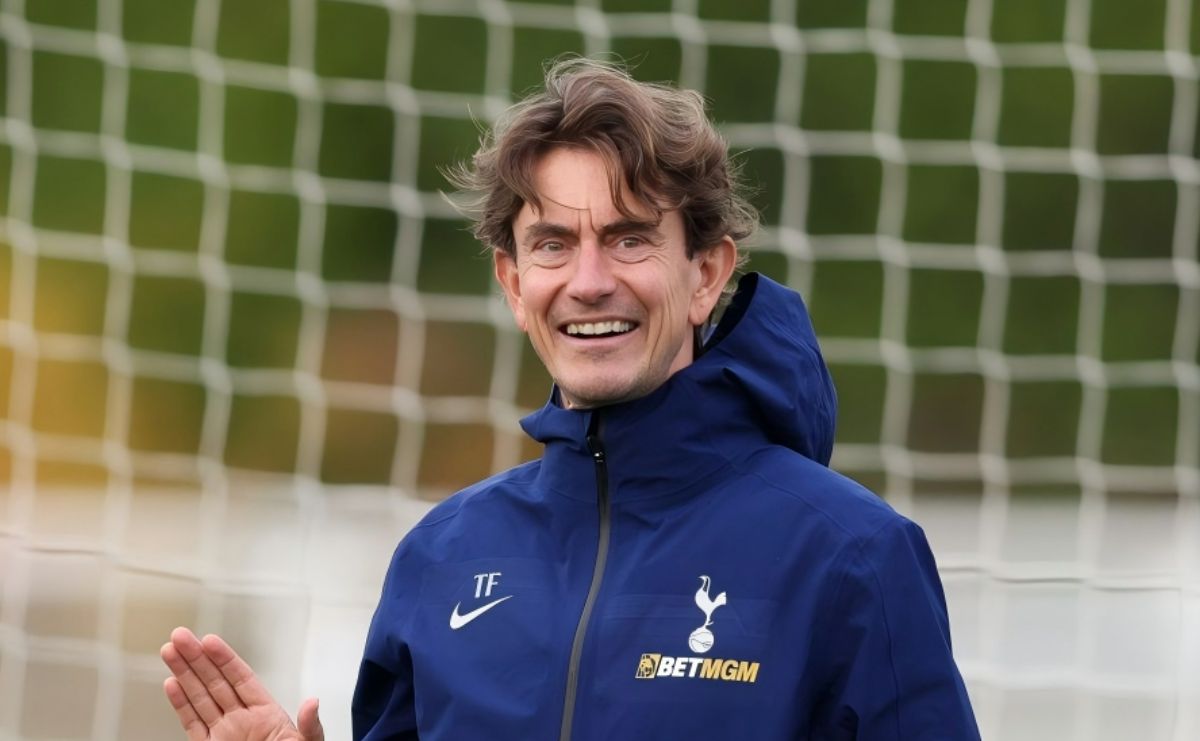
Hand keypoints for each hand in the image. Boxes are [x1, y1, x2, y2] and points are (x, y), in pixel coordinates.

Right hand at [161, 627, 323, 740]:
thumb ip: (309, 725)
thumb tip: (312, 702)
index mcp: (267, 713)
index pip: (241, 678)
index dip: (225, 659)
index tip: (209, 640)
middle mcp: (242, 720)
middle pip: (215, 683)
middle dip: (196, 659)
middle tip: (179, 635)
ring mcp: (224, 734)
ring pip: (199, 699)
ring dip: (184, 675)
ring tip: (169, 651)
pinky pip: (192, 725)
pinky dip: (180, 705)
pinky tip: (171, 685)